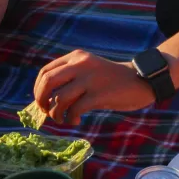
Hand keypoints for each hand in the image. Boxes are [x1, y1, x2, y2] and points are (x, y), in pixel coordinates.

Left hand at [34, 51, 154, 125]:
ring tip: (62, 119)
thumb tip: (46, 100)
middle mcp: (81, 64)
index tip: (42, 102)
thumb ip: (70, 78)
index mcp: (76, 57)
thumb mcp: (89, 70)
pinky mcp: (99, 94)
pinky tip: (76, 121)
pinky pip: (75, 109)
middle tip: (46, 112)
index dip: (38, 90)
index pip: (46, 72)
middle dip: (41, 101)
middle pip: (48, 83)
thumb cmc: (112, 80)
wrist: (141, 80)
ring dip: (56, 114)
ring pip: (60, 99)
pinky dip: (71, 118)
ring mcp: (90, 79)